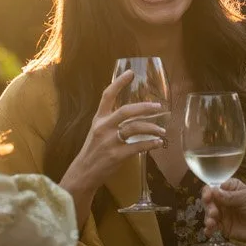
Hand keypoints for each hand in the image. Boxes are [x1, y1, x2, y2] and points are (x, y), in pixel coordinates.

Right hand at [66, 69, 167, 191]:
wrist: (84, 172)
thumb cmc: (93, 151)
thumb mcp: (97, 131)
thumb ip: (111, 122)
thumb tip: (134, 115)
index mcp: (99, 119)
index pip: (107, 96)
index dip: (119, 83)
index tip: (130, 73)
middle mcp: (103, 127)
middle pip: (126, 111)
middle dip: (145, 107)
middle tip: (158, 107)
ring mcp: (110, 141)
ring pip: (135, 128)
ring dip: (152, 128)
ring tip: (162, 131)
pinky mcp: (117, 155)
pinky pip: (138, 146)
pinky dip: (151, 144)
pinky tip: (158, 143)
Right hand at [200, 179, 245, 245]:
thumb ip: (230, 196)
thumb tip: (213, 191)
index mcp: (231, 189)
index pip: (214, 187)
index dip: (208, 191)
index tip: (208, 196)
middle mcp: (225, 201)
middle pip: (209, 201)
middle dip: (209, 206)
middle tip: (214, 212)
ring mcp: (224, 214)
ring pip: (209, 214)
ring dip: (208, 218)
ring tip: (212, 223)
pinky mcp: (225, 227)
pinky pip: (213, 227)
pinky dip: (208, 229)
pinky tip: (209, 232)